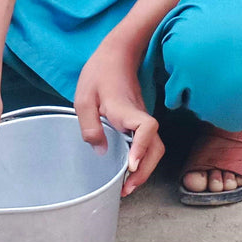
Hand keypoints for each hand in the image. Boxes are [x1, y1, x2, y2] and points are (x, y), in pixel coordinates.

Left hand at [74, 38, 163, 196]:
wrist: (118, 52)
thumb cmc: (99, 72)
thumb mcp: (84, 99)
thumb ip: (90, 126)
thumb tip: (102, 152)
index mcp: (126, 110)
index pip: (147, 128)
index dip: (142, 148)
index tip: (130, 166)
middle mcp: (139, 115)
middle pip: (157, 145)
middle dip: (145, 171)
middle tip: (127, 190)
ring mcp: (141, 117)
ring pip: (155, 146)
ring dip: (145, 168)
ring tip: (127, 185)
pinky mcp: (139, 118)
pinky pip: (147, 142)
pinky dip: (142, 158)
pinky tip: (127, 167)